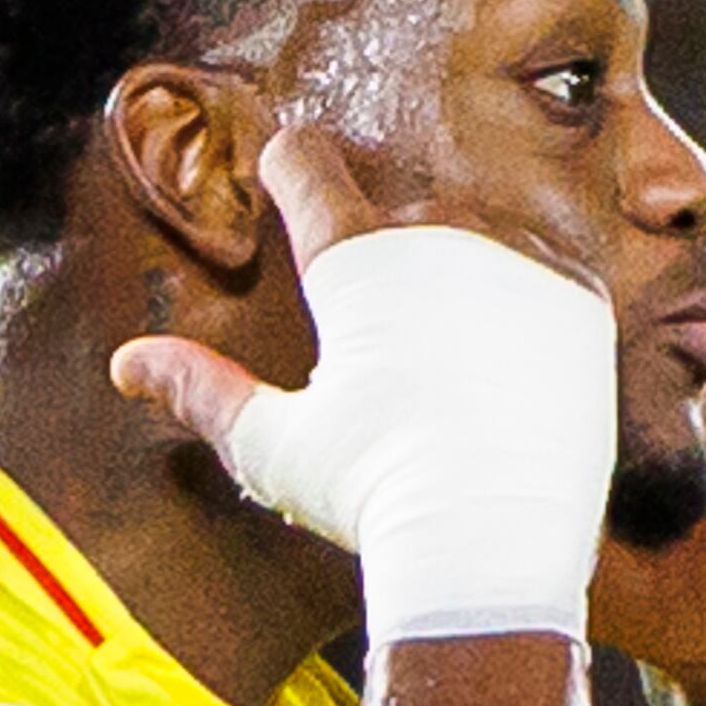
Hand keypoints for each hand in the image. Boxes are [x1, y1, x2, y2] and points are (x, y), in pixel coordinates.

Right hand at [108, 124, 622, 645]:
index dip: (288, 166)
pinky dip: (524, 293)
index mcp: (353, 263)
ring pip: (477, 229)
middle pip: (396, 204)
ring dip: (459, 263)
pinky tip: (504, 348)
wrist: (492, 541)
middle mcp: (437, 239)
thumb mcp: (275, 449)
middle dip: (384, 244)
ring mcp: (515, 263)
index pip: (306, 164)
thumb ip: (204, 392)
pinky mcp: (578, 300)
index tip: (286, 173)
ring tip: (447, 342)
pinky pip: (545, 265)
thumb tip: (128, 362)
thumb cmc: (373, 497)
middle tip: (383, 322)